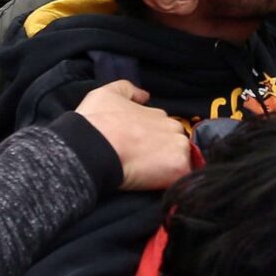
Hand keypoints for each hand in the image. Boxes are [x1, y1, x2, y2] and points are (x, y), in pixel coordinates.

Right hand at [73, 80, 196, 191]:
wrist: (91, 148)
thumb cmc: (96, 122)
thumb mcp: (107, 93)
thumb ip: (128, 90)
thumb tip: (144, 96)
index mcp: (159, 114)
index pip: (164, 128)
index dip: (153, 140)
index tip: (141, 149)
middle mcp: (173, 128)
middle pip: (176, 144)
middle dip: (165, 154)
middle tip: (145, 165)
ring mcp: (179, 148)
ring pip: (182, 161)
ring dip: (170, 168)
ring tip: (148, 177)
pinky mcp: (179, 168)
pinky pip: (184, 178)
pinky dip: (174, 182)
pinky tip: (157, 185)